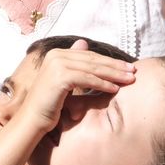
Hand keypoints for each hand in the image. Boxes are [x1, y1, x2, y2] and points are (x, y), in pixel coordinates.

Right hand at [15, 44, 135, 134]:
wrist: (31, 121)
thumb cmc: (48, 105)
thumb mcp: (64, 82)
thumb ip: (75, 66)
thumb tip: (84, 42)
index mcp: (56, 54)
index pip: (89, 55)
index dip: (109, 61)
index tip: (126, 67)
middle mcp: (55, 55)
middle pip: (93, 59)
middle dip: (115, 66)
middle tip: (134, 71)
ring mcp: (57, 64)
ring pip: (93, 68)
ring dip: (114, 74)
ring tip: (130, 79)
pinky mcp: (60, 76)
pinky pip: (87, 79)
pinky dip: (103, 84)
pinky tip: (115, 89)